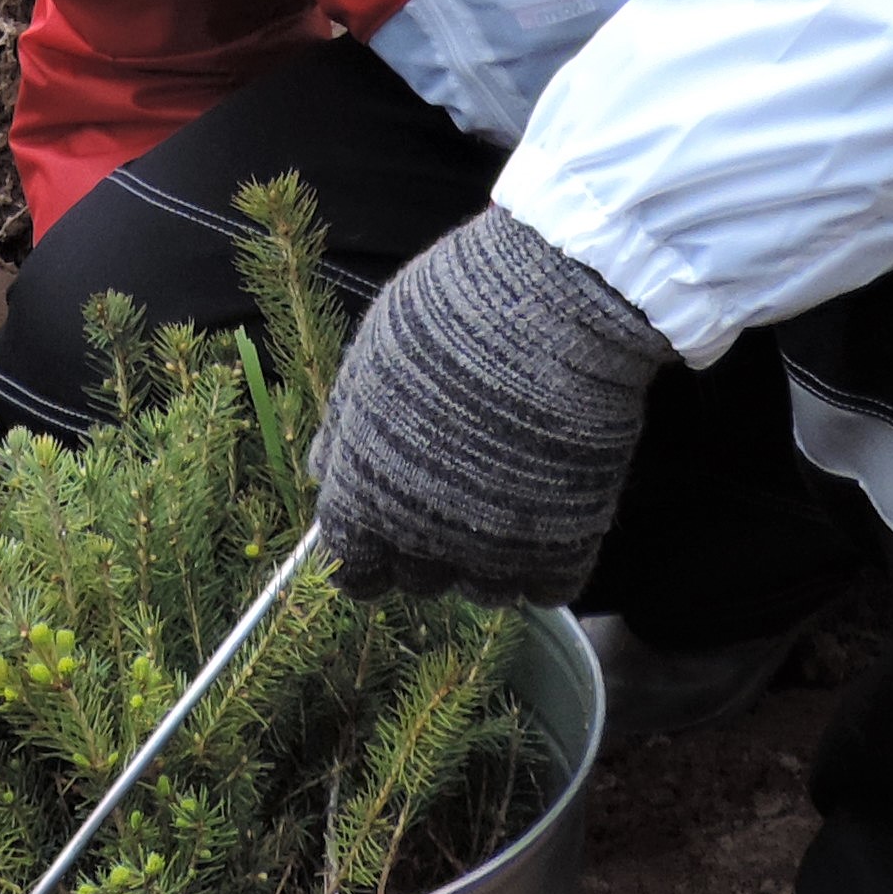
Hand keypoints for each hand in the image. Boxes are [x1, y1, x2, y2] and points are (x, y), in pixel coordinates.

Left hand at [309, 207, 671, 608]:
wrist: (554, 301)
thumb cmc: (451, 312)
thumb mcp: (371, 353)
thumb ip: (346, 425)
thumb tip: (326, 473)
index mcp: (364, 492)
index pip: (353, 568)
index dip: (367, 554)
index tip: (383, 533)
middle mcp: (423, 535)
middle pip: (419, 580)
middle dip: (428, 547)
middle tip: (453, 491)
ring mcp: (497, 547)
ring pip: (485, 591)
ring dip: (490, 558)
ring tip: (507, 495)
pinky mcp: (566, 543)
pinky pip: (548, 587)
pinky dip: (548, 561)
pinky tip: (550, 507)